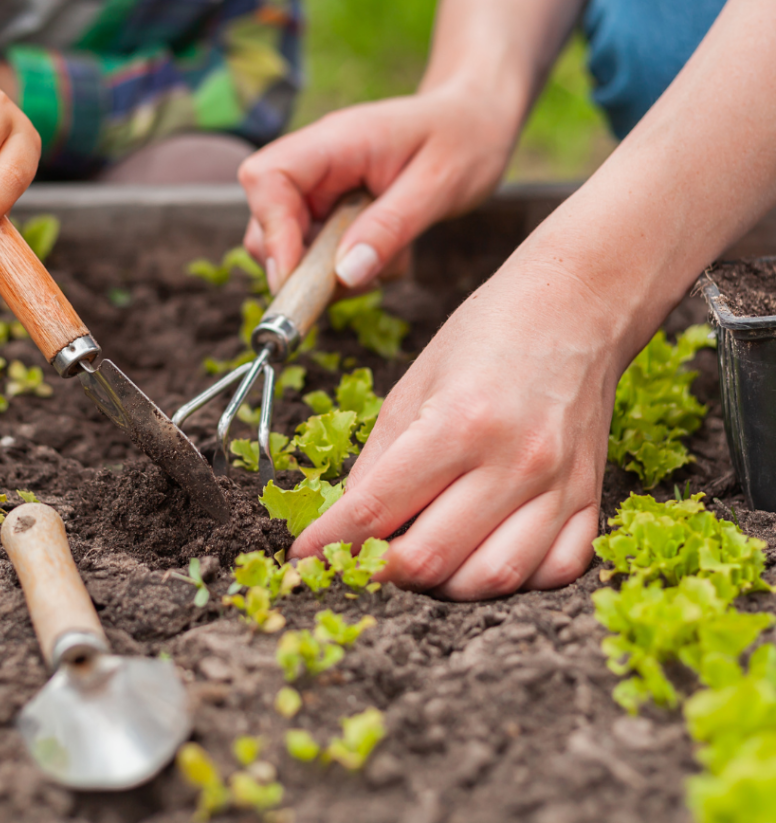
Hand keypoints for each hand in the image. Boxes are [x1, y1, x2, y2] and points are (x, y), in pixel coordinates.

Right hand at [238, 79, 520, 293]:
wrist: (477, 120)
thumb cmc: (464, 138)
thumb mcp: (439, 185)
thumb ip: (391, 228)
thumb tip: (344, 275)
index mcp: (333, 141)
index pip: (266, 179)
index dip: (272, 232)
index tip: (296, 277)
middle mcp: (315, 165)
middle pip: (266, 222)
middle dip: (301, 266)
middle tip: (356, 282)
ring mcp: (320, 190)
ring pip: (290, 248)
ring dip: (331, 274)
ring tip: (389, 261)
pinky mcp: (331, 212)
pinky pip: (318, 256)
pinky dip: (348, 272)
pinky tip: (390, 256)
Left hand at [288, 253, 615, 598]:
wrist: (575, 308)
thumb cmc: (486, 336)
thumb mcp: (412, 384)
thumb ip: (378, 458)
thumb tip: (348, 520)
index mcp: (457, 422)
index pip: (376, 509)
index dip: (330, 543)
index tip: (303, 557)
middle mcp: (514, 461)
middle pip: (430, 558)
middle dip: (377, 572)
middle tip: (356, 563)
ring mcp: (560, 485)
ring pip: (493, 579)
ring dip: (442, 586)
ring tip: (416, 564)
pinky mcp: (591, 497)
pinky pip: (556, 572)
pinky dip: (511, 579)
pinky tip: (482, 558)